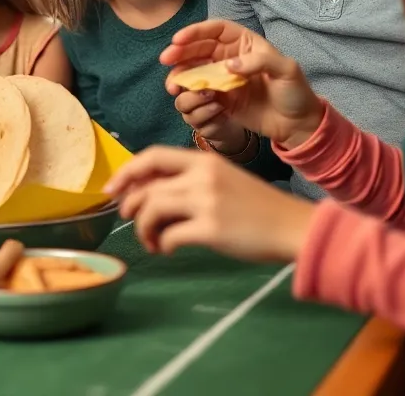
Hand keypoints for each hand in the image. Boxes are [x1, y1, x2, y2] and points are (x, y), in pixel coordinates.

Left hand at [105, 146, 315, 262]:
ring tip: (152, 242)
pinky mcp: (211, 229)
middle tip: (128, 220)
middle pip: (147, 187)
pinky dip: (162, 244)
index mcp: (204, 160)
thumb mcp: (223, 179)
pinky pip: (169, 236)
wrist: (292, 227)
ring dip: (144, 229)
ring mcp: (206, 202)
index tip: (112, 188)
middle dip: (130, 206)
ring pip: (152, 210)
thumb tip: (148, 192)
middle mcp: (202, 176)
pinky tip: (168, 250)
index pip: (153, 155)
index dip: (127, 171)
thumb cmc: (257, 206)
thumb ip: (189, 180)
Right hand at [162, 19, 323, 148]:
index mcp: (243, 43)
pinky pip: (196, 94)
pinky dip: (191, 97)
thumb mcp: (286, 70)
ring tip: (178, 87)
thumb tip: (229, 66)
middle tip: (166, 60)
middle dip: (179, 53)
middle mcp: (228, 58)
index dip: (194, 32)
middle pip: (196, 49)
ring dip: (181, 77)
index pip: (214, 30)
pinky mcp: (218, 99)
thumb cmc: (295, 93)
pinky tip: (200, 101)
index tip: (178, 40)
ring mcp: (221, 79)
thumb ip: (259, 61)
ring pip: (191, 71)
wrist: (297, 125)